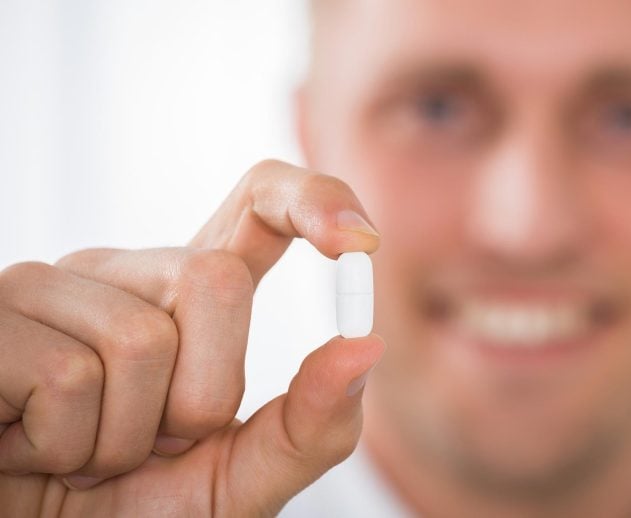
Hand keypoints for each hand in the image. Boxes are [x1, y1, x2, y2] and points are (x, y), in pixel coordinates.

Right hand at [0, 160, 383, 515]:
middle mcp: (128, 275)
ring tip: (85, 452)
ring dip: (126, 438)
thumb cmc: (135, 513)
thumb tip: (364, 348)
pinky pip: (69, 377)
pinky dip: (65, 448)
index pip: (259, 202)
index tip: (361, 241)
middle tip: (152, 443)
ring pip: (142, 341)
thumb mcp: (240, 481)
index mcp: (192, 298)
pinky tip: (30, 448)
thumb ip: (308, 427)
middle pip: (218, 280)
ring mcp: (55, 286)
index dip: (312, 199)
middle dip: (201, 396)